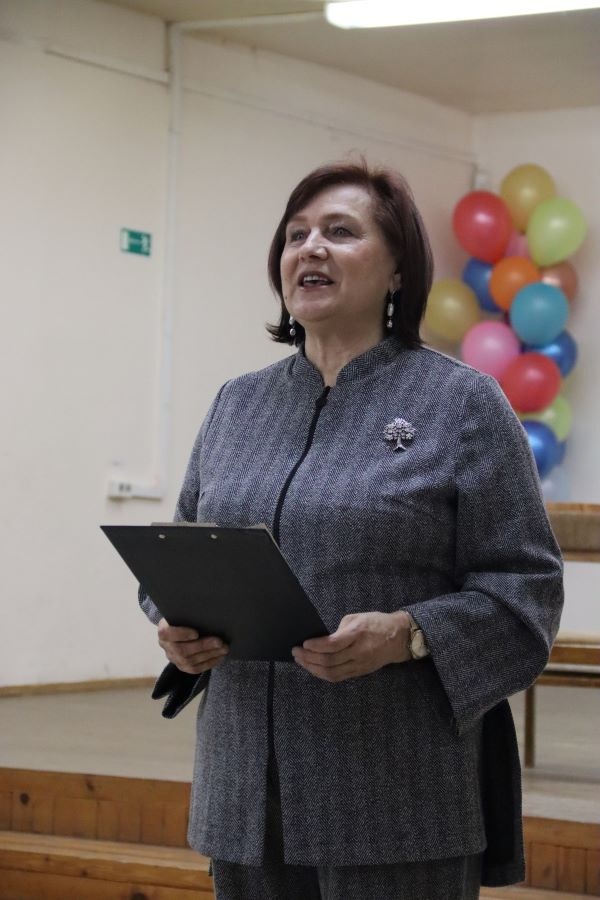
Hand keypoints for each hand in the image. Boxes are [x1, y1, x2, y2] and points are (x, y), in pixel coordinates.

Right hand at [157, 618, 228, 674]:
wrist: (181, 629)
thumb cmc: (185, 618)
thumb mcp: (184, 613)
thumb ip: (191, 614)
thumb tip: (209, 610)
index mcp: (163, 630)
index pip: (166, 633)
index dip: (181, 634)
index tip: (196, 633)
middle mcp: (166, 646)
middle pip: (182, 650)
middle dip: (203, 646)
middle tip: (219, 642)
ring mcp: (174, 658)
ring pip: (190, 661)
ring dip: (210, 655)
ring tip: (224, 648)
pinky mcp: (182, 667)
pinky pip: (196, 669)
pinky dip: (210, 662)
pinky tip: (220, 656)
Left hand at [292, 611, 410, 682]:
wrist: (399, 638)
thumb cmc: (377, 623)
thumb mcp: (357, 617)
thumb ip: (339, 629)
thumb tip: (322, 640)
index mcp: (357, 635)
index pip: (332, 644)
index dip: (315, 646)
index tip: (303, 643)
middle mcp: (358, 652)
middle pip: (329, 661)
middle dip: (309, 658)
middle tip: (296, 653)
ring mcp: (359, 665)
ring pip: (332, 673)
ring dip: (313, 668)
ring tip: (301, 661)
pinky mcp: (360, 672)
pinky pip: (338, 677)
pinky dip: (323, 674)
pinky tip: (313, 668)